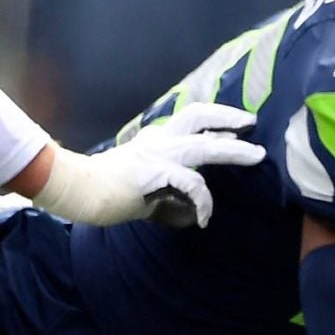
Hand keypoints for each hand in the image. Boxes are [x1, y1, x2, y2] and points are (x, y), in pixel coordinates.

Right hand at [34, 104, 265, 226]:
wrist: (79, 192)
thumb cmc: (107, 193)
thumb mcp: (147, 191)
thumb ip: (171, 197)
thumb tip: (193, 213)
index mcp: (155, 141)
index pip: (190, 121)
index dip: (216, 121)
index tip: (238, 126)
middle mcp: (158, 141)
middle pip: (198, 117)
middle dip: (228, 119)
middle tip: (253, 123)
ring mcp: (156, 154)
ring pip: (203, 146)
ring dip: (234, 151)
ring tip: (256, 157)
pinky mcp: (154, 173)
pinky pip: (191, 183)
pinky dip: (203, 200)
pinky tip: (205, 217)